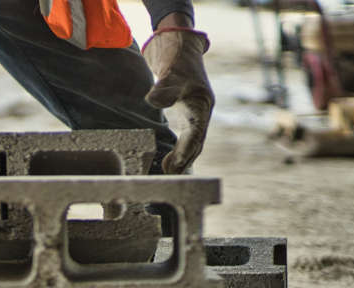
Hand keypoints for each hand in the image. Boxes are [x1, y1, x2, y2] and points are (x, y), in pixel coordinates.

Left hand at [142, 26, 213, 173]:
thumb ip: (163, 88)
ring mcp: (196, 112)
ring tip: (169, 171)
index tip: (175, 165)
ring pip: (192, 141)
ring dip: (183, 157)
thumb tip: (152, 100)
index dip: (186, 150)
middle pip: (196, 141)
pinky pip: (186, 136)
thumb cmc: (178, 59)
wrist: (180, 47)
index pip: (196, 133)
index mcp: (201, 103)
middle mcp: (201, 111)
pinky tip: (170, 158)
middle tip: (170, 174)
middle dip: (185, 159)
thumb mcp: (171, 71)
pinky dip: (180, 149)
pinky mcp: (187, 113)